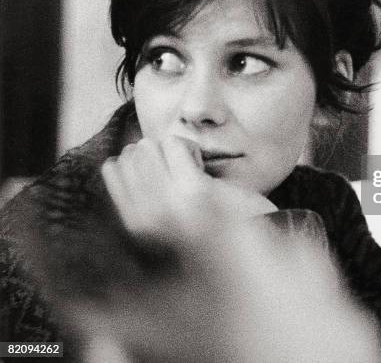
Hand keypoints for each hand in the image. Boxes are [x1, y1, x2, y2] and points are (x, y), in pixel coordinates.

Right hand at [101, 135, 276, 244]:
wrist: (255, 248)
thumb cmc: (215, 222)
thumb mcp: (170, 210)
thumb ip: (147, 188)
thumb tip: (129, 150)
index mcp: (136, 224)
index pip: (113, 167)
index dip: (141, 160)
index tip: (166, 175)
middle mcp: (144, 219)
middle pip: (131, 152)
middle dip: (158, 152)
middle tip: (185, 172)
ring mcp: (167, 205)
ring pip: (149, 145)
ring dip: (175, 150)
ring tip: (196, 172)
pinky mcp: (194, 191)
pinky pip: (175, 144)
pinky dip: (191, 148)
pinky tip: (205, 169)